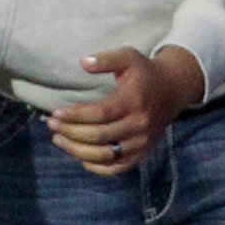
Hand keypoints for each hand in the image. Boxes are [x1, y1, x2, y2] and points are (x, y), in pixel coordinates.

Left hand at [47, 45, 203, 173]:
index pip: (99, 113)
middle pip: (99, 136)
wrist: (173, 89)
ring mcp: (141, 142)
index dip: (75, 116)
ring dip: (77, 151)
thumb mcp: (128, 57)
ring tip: (58, 140)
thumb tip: (82, 62)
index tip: (55, 113)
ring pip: (105, 155)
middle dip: (70, 132)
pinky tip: (80, 157)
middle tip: (51, 125)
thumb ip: (106, 59)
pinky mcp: (142, 153)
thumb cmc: (144, 72)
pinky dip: (97, 167)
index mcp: (133, 101)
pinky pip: (118, 167)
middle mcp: (139, 125)